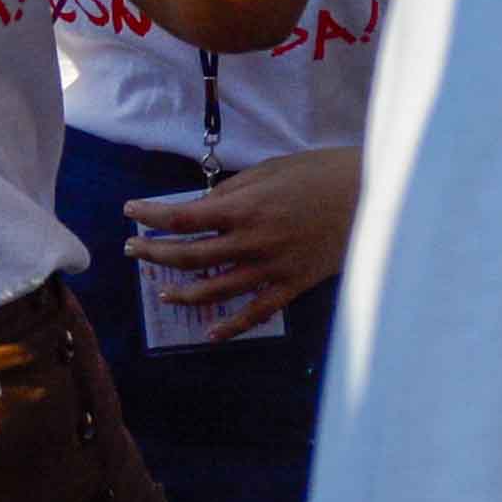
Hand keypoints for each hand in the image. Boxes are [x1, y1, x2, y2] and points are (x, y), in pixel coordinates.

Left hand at [118, 146, 360, 343]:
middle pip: (189, 256)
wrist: (371, 195)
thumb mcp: (271, 170)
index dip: (150, 216)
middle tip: (134, 249)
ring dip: (182, 291)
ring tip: (161, 290)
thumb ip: (234, 191)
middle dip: (154, 253)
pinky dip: (230, 326)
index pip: (183, 217)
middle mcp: (252, 242)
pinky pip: (255, 313)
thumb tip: (203, 207)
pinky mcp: (292, 285)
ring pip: (214, 289)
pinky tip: (210, 331)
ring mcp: (271, 268)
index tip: (130, 211)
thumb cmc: (320, 173)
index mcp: (245, 208)